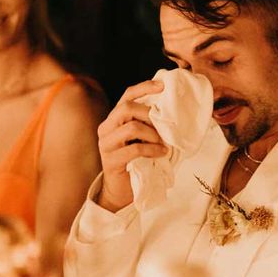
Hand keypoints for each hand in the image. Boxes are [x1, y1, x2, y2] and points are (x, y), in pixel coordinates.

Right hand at [96, 79, 167, 211]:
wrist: (122, 190)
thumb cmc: (137, 162)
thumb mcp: (143, 138)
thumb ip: (149, 125)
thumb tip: (172, 111)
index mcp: (114, 120)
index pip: (126, 95)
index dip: (144, 88)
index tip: (163, 86)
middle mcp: (106, 128)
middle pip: (126, 108)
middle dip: (149, 113)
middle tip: (163, 125)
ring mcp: (106, 144)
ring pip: (131, 127)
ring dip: (152, 134)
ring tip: (162, 143)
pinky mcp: (111, 161)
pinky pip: (135, 149)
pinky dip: (152, 149)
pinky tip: (161, 153)